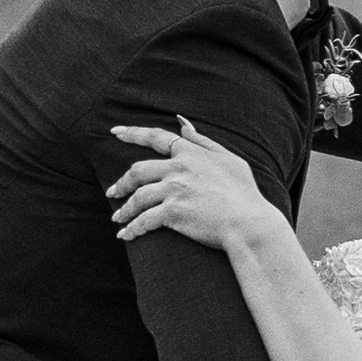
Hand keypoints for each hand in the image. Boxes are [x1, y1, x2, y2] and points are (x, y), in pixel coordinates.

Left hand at [106, 118, 283, 249]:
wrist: (249, 223)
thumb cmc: (244, 193)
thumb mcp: (229, 159)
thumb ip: (204, 141)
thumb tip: (183, 124)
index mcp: (191, 153)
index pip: (156, 137)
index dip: (133, 133)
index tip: (115, 132)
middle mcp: (179, 168)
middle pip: (138, 171)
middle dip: (121, 183)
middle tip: (112, 192)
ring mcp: (174, 190)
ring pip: (137, 197)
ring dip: (124, 210)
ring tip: (118, 219)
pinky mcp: (173, 213)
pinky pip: (144, 220)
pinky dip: (132, 229)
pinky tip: (125, 236)